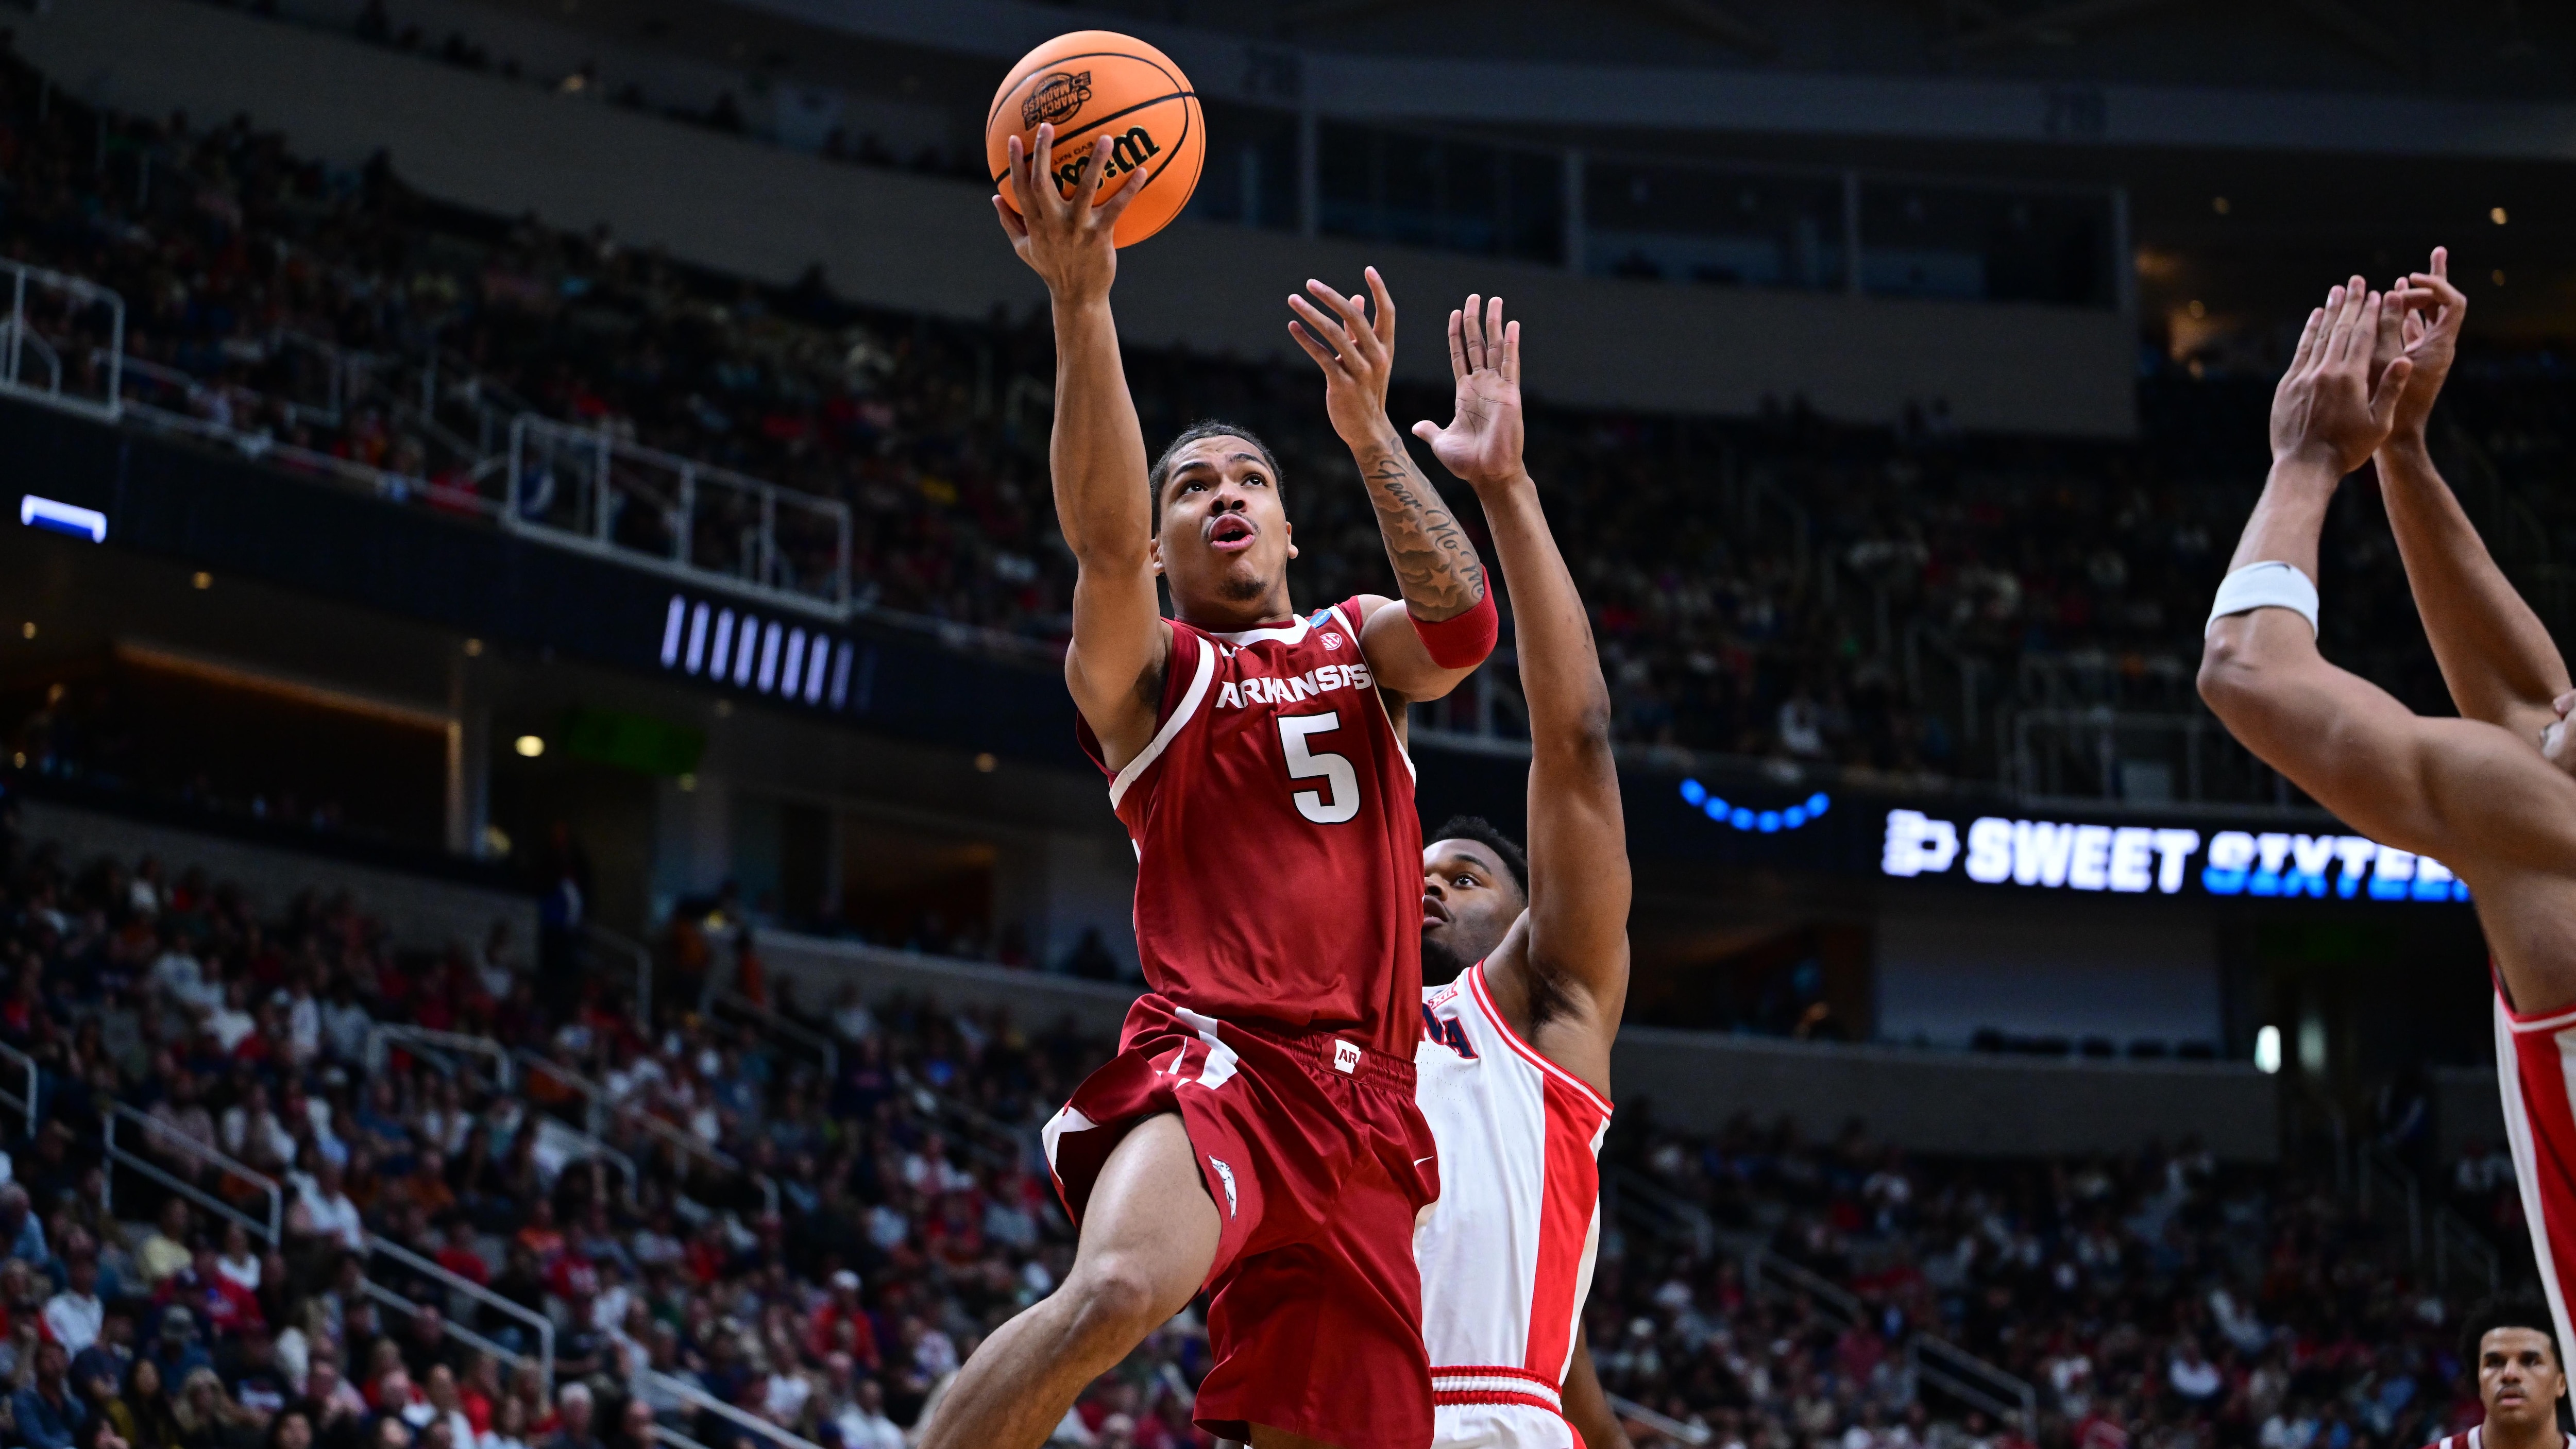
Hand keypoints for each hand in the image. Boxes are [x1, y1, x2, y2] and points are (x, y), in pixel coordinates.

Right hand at [991, 126, 1145, 305]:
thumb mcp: (1024, 249)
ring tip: (1106, 138)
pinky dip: (1130, 190)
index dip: (1015, 163)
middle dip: (1043, 153)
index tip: (1014, 138)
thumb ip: (1009, 222)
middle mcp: (1053, 224)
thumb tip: (994, 197)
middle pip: (1043, 183)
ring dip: (1095, 163)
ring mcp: (1077, 229)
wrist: (1077, 297)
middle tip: (1049, 125)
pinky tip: (1142, 171)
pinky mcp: (1100, 236)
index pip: (1020, 188)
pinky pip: (1117, 209)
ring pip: (1085, 190)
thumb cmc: (1051, 269)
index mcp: (1034, 224)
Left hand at [1288, 267, 1399, 445]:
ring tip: (1293, 300)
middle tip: (1310, 283)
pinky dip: (1305, 339)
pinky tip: (1292, 327)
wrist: (1368, 430)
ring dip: (1311, 314)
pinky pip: (1322, 356)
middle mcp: (1376, 356)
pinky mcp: (1342, 384)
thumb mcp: (1368, 359)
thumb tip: (1356, 298)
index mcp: (1385, 348)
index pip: (1387, 312)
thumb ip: (1359, 330)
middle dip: (1331, 297)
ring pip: (1333, 334)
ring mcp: (1360, 371)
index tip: (1369, 269)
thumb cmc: (1367, 391)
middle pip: (1355, 317)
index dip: (1379, 290)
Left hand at [1411, 294, 1525, 492]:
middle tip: (1474, 297)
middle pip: (1477, 345)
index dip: (1457, 334)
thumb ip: (1429, 430)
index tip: (1455, 313)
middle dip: (1475, 320)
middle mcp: (1482, 386)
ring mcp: (1498, 388)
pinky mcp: (1510, 394)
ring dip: (1494, 324)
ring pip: (1495, 348)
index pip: (1460, 356)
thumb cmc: (1467, 463)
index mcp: (1465, 394)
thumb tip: (1416, 426)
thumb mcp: (1441, 441)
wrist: (1488, 475)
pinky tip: (1513, 325)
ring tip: (1494, 300)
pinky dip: (1512, 344)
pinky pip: (1511, 364)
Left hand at [2270, 277, 2409, 478]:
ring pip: (2318, 336)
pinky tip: (2315, 318)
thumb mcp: (2378, 424)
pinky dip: (2309, 332)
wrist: (2304, 467)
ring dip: (2330, 312)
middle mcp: (2325, 372)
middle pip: (2340, 329)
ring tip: (2337, 291)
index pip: (2362, 337)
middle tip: (2356, 281)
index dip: (2370, 313)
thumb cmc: (2347, 450)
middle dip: (2351, 304)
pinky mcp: (2287, 386)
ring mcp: (2303, 377)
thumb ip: (2390, 389)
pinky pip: (2301, 351)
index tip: (2376, 294)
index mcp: (2350, 379)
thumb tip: (2404, 358)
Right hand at [2376, 245, 2466, 450]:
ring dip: (2416, 298)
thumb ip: (2387, 327)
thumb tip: (2389, 294)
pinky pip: (2414, 333)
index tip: (2407, 281)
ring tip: (2407, 276)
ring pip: (2428, 319)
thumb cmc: (2388, 405)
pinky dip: (2403, 317)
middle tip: (2404, 277)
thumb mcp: (2383, 362)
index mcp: (2441, 347)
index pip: (2453, 302)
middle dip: (2424, 287)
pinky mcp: (2415, 365)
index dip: (2435, 285)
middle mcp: (2440, 349)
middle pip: (2442, 306)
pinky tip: (2389, 308)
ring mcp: (2429, 357)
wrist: (2397, 440)